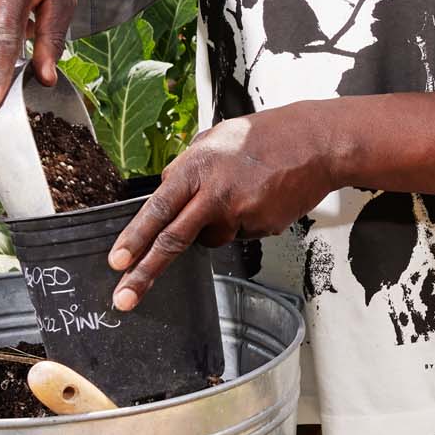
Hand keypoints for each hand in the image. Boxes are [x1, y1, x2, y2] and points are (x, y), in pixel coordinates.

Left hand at [108, 104, 337, 310]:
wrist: (316, 143)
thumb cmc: (266, 136)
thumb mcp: (214, 139)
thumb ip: (187, 167)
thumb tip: (165, 191)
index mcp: (197, 168)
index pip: (158, 209)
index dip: (135, 238)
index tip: (117, 262)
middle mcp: (215, 194)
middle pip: (173, 240)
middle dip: (145, 273)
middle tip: (124, 298)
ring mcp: (240, 214)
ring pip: (210, 238)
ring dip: (214, 225)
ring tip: (239, 192)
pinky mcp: (261, 228)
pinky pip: (239, 234)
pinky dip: (243, 221)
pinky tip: (259, 198)